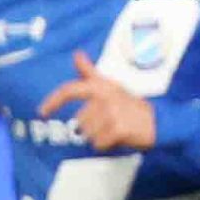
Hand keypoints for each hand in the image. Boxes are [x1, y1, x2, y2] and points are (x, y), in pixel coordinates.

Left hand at [39, 50, 155, 149]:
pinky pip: (99, 144)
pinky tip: (118, 137)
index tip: (42, 111)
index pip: (70, 90)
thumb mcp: (110, 85)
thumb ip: (90, 73)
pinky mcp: (117, 128)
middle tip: (109, 123)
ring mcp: (111, 112)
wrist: (157, 121)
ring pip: (88, 135)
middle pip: (80, 122)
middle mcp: (103, 97)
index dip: (53, 101)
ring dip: (99, 137)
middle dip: (92, 127)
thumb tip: (76, 55)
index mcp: (99, 86)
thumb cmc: (130, 104)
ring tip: (114, 129)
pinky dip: (107, 145)